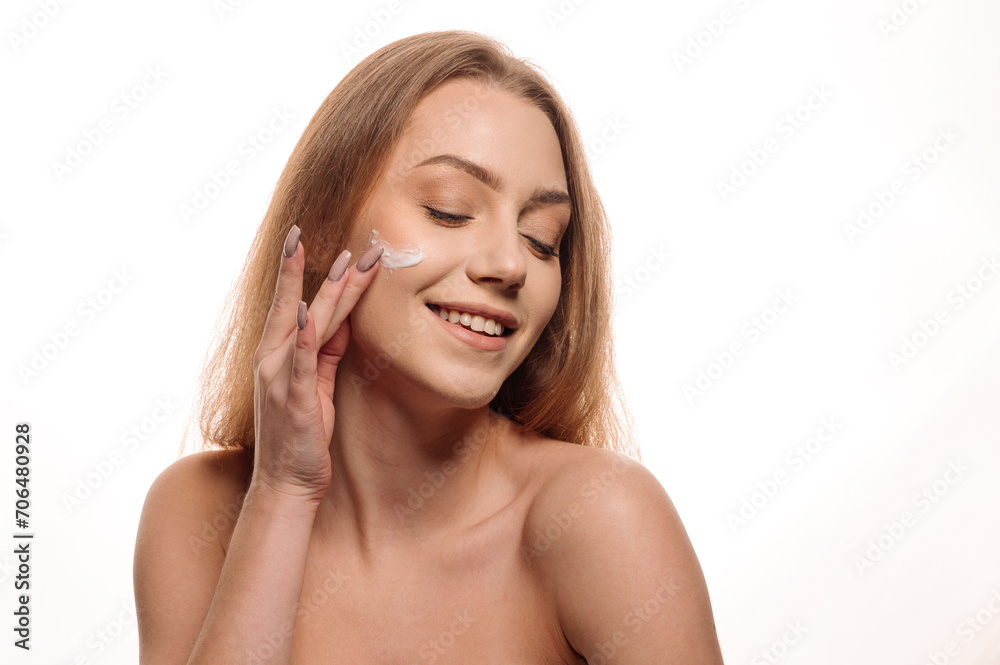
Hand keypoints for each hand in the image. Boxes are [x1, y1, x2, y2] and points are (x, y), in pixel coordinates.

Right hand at [250, 224, 382, 501]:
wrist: (286, 483)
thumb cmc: (301, 434)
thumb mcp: (316, 384)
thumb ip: (326, 351)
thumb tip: (343, 318)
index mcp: (277, 354)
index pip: (294, 302)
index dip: (303, 269)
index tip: (310, 235)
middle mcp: (272, 359)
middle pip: (300, 303)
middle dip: (327, 271)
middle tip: (350, 240)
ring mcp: (280, 377)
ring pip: (306, 323)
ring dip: (327, 290)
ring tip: (344, 260)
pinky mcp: (295, 398)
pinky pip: (300, 360)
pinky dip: (304, 334)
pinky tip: (309, 311)